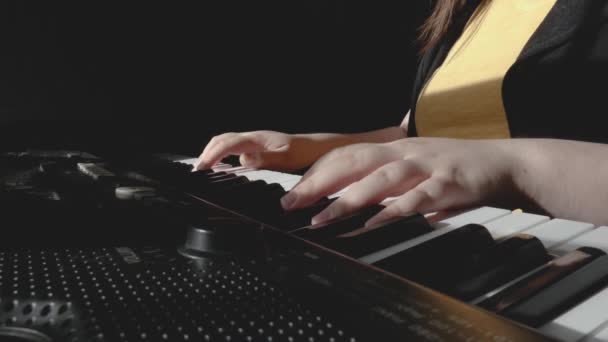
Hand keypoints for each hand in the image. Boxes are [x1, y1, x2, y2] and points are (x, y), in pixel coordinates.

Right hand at [194, 130, 314, 170]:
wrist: (319, 149)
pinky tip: (224, 164)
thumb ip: (263, 159)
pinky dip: (223, 153)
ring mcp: (256, 140)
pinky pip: (235, 146)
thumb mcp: (285, 159)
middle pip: (222, 139)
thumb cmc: (305, 154)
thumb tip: (241, 160)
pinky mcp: (260, 145)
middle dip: (207, 153)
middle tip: (197, 170)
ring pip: (227, 141)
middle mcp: (254, 137)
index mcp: (256, 139)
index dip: (210, 156)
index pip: (226, 144)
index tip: (201, 169)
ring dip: (213, 151)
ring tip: (204, 167)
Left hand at [280, 138, 518, 225]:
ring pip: (380, 178)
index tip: (294, 192)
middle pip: (354, 161)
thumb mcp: (415, 171)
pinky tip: (374, 223)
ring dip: (348, 199)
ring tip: (322, 218)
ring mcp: (426, 166)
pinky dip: (393, 210)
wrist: (505, 163)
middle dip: (319, 182)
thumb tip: (353, 206)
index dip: (318, 172)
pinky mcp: (448, 183)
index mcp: (394, 149)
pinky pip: (417, 197)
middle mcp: (405, 152)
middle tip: (292, 203)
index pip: (347, 154)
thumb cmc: (456, 170)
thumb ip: (386, 186)